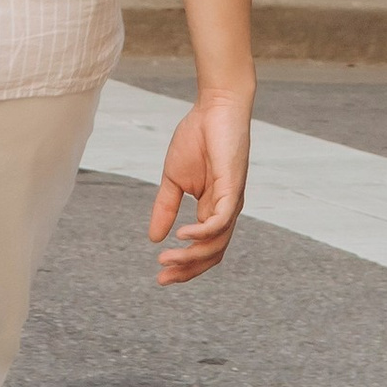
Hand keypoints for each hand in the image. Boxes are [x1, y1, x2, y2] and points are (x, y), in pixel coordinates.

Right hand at [148, 89, 250, 284]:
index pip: (203, 249)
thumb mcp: (174, 179)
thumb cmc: (197, 139)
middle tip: (162, 277)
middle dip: (187, 270)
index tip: (159, 277)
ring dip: (191, 256)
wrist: (214, 108)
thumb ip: (166, 208)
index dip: (183, 266)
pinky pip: (221, 220)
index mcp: (213, 210)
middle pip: (212, 254)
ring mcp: (232, 201)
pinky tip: (182, 235)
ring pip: (217, 243)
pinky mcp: (233, 188)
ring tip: (166, 259)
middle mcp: (226, 211)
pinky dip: (203, 233)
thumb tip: (154, 239)